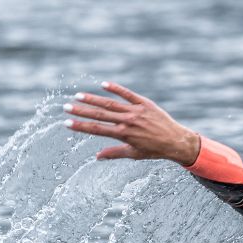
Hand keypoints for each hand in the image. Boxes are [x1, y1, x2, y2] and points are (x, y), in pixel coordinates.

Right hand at [63, 81, 200, 164]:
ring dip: (93, 99)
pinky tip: (103, 84)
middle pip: (100, 115)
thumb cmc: (154, 150)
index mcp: (123, 134)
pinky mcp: (145, 103)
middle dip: (81, 111)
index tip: (67, 123)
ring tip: (78, 96)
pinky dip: (116, 89)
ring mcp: (136, 111)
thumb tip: (97, 157)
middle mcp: (128, 121)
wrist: (176, 141)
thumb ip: (114, 153)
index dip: (81, 126)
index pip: (97, 130)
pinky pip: (128, 94)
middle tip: (66, 107)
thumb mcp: (134, 154)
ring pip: (110, 104)